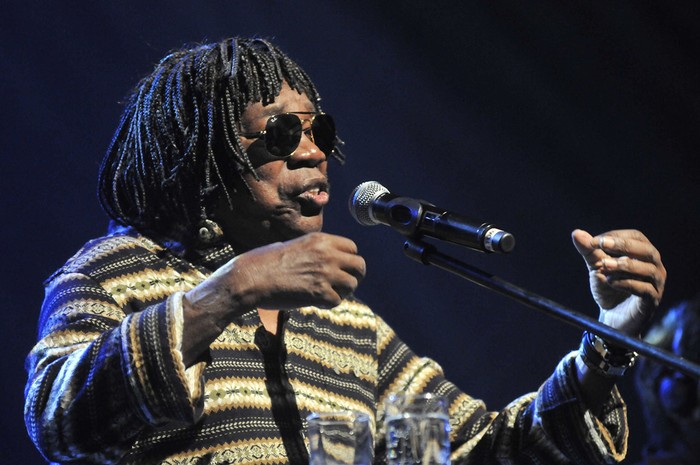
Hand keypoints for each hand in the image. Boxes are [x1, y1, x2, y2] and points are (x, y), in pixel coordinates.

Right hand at [186, 232, 365, 315]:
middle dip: (354, 276)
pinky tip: (316, 301)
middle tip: (343, 285)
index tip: (341, 268)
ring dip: (343, 292)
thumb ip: (314, 250)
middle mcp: (327, 254)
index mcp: (320, 240)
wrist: (250, 278)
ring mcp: (325, 273)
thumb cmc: (265, 263)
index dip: (349, 259)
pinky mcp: (320, 293)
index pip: (352, 247)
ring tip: (327, 294)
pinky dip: (329, 304)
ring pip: (352, 285)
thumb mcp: (294, 245)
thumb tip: (326, 261)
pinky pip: (337, 301)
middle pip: (360, 265)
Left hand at [571, 229, 665, 336]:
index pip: (636, 236)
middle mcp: (654, 266)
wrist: (610, 316)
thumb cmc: (607, 287)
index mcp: (642, 254)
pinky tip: (610, 282)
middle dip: (624, 245)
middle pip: (647, 250)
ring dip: (625, 265)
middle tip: (602, 245)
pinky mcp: (652, 301)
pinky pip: (645, 289)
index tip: (595, 241)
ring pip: (648, 270)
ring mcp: (656, 284)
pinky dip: (627, 283)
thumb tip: (576, 233)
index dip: (616, 236)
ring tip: (604, 265)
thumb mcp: (596, 267)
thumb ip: (589, 251)